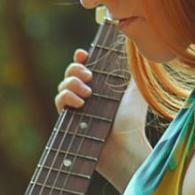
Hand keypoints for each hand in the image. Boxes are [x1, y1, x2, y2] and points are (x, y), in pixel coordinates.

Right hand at [55, 48, 147, 182]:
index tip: (84, 54)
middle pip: (70, 73)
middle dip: (75, 68)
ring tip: (88, 93)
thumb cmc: (132, 120)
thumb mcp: (135, 89)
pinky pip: (59, 101)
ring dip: (72, 83)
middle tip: (88, 76)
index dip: (80, 58)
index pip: (84, 66)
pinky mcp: (68, 119)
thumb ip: (132, 70)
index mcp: (101, 85)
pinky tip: (80, 103)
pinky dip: (67, 97)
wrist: (124, 145)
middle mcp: (87, 95)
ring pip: (62, 85)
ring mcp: (76, 107)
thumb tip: (133, 49)